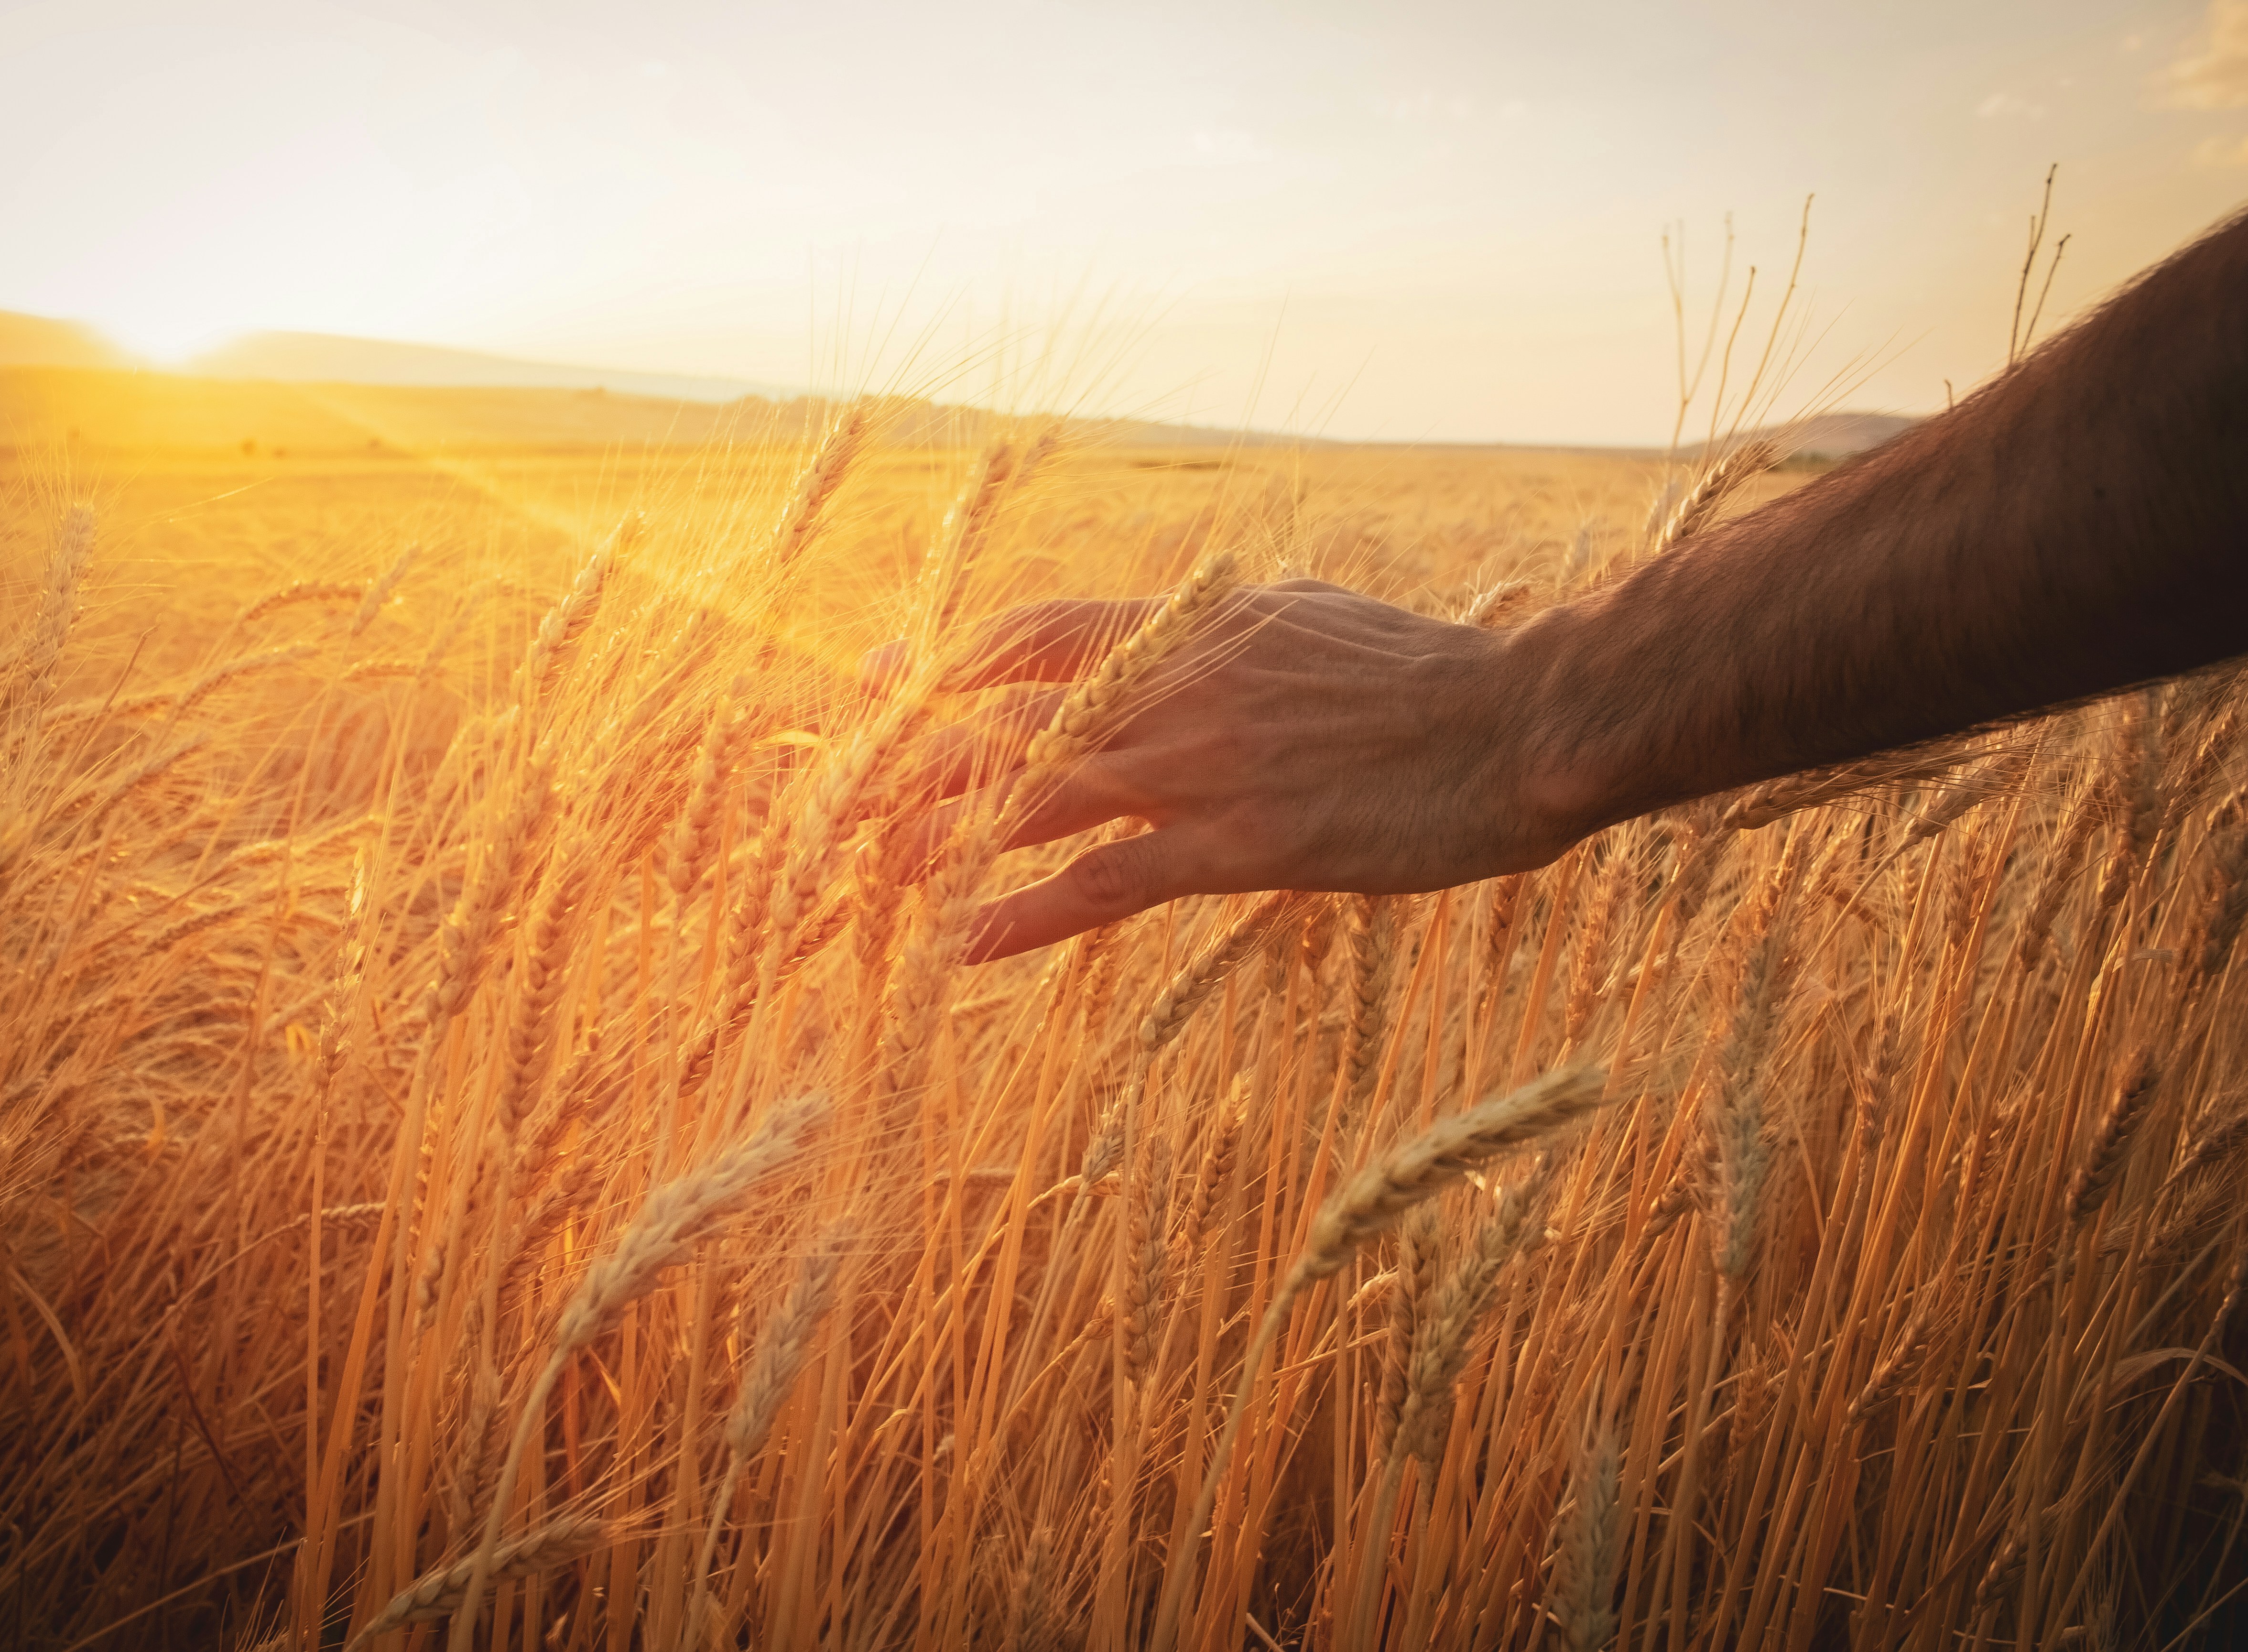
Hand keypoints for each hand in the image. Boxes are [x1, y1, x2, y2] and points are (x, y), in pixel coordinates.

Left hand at [874, 578, 1591, 960]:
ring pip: (1034, 796)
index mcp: (1188, 627)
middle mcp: (1173, 685)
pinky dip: (1027, 912)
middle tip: (840, 803)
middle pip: (1007, 717)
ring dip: (941, 838)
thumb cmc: (1424, 677)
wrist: (1516, 722)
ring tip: (869, 880)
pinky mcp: (1241, 843)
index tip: (882, 684)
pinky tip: (965, 943)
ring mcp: (1201, 763)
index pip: (1033, 634)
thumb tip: (1183, 631)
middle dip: (912, 763)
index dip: (946, 665)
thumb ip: (1224, 634)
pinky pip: (1107, 882)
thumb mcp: (1303, 620)